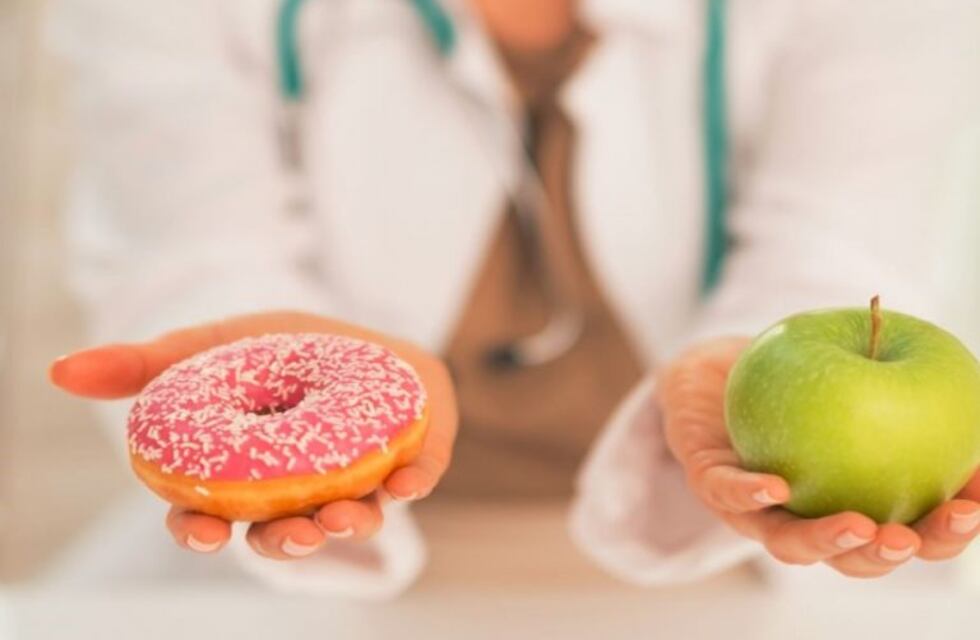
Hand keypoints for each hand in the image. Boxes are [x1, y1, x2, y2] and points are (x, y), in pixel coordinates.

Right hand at [50, 311, 457, 559]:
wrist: (362, 331)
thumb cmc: (284, 349)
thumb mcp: (216, 346)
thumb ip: (148, 363)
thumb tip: (60, 371)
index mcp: (253, 475)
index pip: (217, 515)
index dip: (202, 530)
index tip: (200, 531)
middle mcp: (305, 490)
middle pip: (285, 531)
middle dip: (285, 542)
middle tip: (289, 535)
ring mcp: (361, 479)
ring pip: (350, 517)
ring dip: (347, 524)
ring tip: (342, 517)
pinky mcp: (413, 455)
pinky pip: (415, 476)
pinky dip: (412, 482)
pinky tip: (408, 483)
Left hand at [658, 337, 979, 577]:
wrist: (714, 374)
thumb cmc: (795, 381)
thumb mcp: (854, 378)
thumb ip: (901, 386)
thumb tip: (968, 387)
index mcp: (851, 503)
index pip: (910, 532)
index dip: (945, 531)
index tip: (974, 507)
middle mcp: (804, 518)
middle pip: (852, 557)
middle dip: (887, 555)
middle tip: (912, 538)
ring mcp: (754, 508)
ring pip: (789, 542)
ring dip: (827, 541)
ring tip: (860, 528)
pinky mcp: (709, 480)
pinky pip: (726, 493)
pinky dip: (750, 494)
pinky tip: (776, 488)